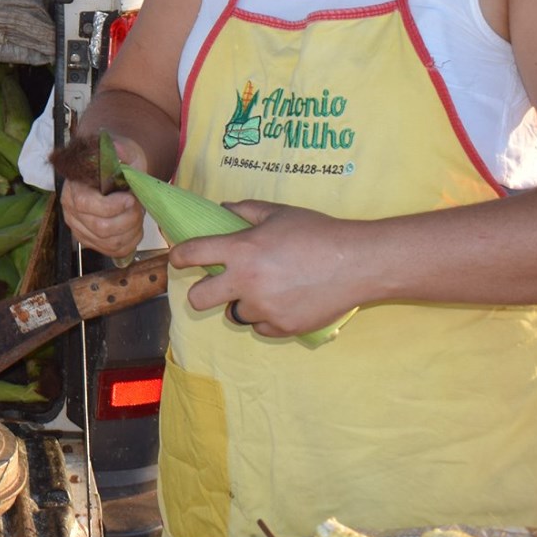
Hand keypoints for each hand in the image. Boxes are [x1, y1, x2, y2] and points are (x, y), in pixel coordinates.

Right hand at [56, 128, 146, 257]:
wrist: (119, 173)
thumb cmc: (120, 163)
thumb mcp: (124, 151)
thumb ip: (122, 150)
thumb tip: (117, 149)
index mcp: (73, 188)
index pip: (86, 205)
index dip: (111, 207)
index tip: (131, 199)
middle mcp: (71, 212)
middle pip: (100, 228)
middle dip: (127, 219)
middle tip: (138, 206)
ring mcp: (80, 229)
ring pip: (110, 242)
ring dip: (132, 231)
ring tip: (138, 215)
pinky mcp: (92, 242)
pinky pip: (114, 251)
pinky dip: (131, 242)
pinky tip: (134, 227)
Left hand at [175, 200, 362, 336]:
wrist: (357, 263)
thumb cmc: (318, 232)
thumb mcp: (279, 213)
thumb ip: (246, 211)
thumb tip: (223, 209)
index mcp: (241, 250)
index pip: (191, 254)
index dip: (178, 256)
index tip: (179, 259)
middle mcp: (246, 282)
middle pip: (197, 299)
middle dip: (200, 292)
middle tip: (215, 285)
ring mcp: (264, 308)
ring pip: (234, 314)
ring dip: (241, 303)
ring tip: (265, 289)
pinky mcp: (282, 327)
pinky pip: (260, 327)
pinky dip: (266, 317)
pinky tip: (285, 301)